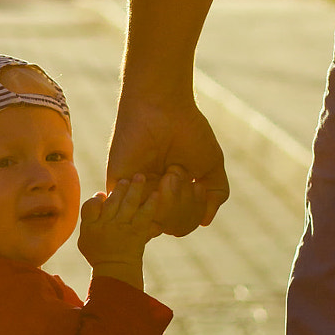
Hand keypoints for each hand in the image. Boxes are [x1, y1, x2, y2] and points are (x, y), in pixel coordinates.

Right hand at [79, 174, 160, 285]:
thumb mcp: (85, 237)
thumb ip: (90, 215)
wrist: (115, 272)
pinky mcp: (138, 232)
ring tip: (140, 177)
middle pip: (112, 201)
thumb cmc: (99, 253)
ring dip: (135, 189)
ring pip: (128, 204)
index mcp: (91, 226)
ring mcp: (123, 227)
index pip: (90, 206)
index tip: (103, 194)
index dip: (96, 199)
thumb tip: (101, 194)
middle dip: (120, 188)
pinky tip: (156, 194)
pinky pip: (144, 214)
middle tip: (127, 179)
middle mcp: (106, 225)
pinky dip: (150, 204)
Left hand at [107, 92, 228, 232]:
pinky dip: (151, 199)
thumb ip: (216, 195)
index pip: (184, 224)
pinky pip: (134, 212)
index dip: (196, 210)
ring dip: (171, 201)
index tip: (199, 185)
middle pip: (172, 227)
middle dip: (185, 206)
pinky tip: (154, 176)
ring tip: (171, 172)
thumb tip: (205, 222)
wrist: (163, 107)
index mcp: (173, 193)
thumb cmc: (188, 130)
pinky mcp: (118, 185)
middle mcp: (153, 194)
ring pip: (155, 222)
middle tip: (180, 173)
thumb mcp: (210, 166)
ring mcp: (136, 191)